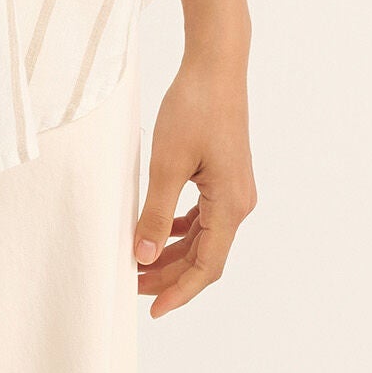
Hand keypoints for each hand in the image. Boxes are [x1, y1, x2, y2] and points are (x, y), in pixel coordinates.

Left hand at [134, 38, 256, 315]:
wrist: (216, 63)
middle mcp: (239, 202)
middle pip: (205, 255)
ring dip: (174, 251)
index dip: (179, 291)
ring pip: (204, 236)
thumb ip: (156, 212)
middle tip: (132, 284)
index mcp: (231, 205)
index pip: (207, 267)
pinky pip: (204, 215)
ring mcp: (234, 188)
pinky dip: (181, 227)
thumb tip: (144, 255)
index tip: (151, 309)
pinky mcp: (224, 173)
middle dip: (170, 274)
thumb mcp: (168, 162)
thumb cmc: (195, 106)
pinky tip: (159, 228)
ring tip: (140, 260)